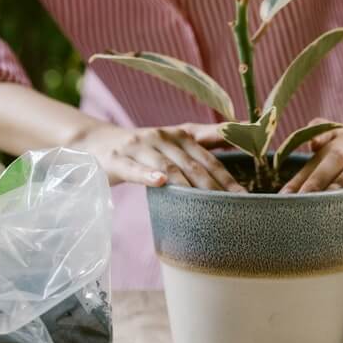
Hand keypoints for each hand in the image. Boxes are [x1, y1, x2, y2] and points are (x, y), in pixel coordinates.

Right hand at [68, 121, 243, 191]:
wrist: (97, 142)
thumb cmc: (145, 146)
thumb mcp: (174, 141)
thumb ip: (204, 141)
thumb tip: (240, 137)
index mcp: (180, 134)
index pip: (209, 157)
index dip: (227, 175)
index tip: (245, 194)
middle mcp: (163, 137)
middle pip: (193, 165)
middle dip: (214, 187)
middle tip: (232, 208)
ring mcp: (140, 146)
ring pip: (169, 168)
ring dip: (188, 186)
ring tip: (206, 203)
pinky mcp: (118, 159)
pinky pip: (135, 169)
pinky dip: (148, 176)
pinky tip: (161, 183)